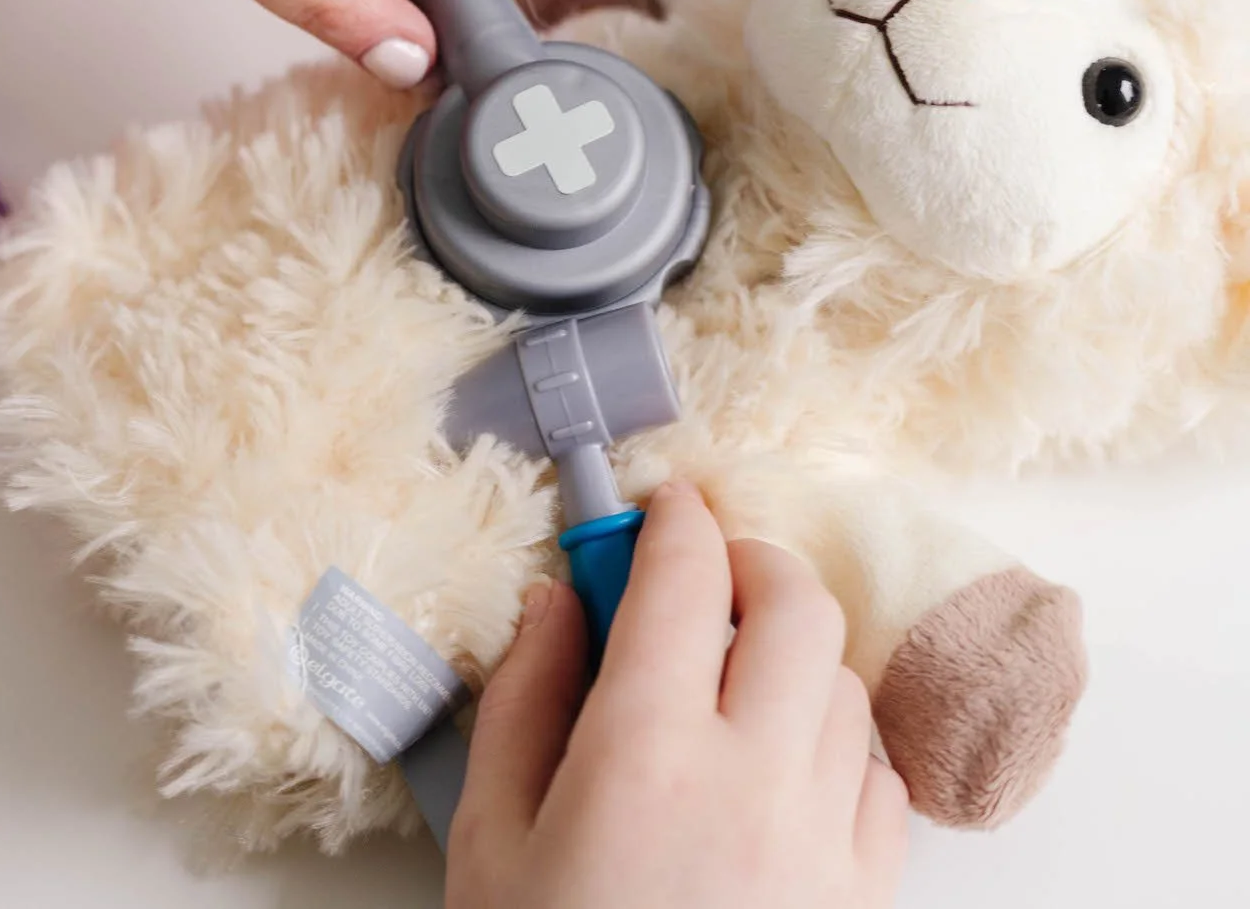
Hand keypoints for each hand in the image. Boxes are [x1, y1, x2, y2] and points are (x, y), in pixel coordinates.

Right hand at [447, 482, 909, 908]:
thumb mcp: (489, 836)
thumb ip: (521, 701)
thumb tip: (559, 601)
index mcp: (644, 752)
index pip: (682, 580)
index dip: (674, 520)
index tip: (662, 504)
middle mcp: (754, 777)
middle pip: (796, 607)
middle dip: (752, 562)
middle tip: (705, 574)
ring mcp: (825, 839)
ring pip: (845, 685)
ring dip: (792, 654)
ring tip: (734, 680)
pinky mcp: (866, 894)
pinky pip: (883, 776)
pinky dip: (838, 742)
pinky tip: (785, 764)